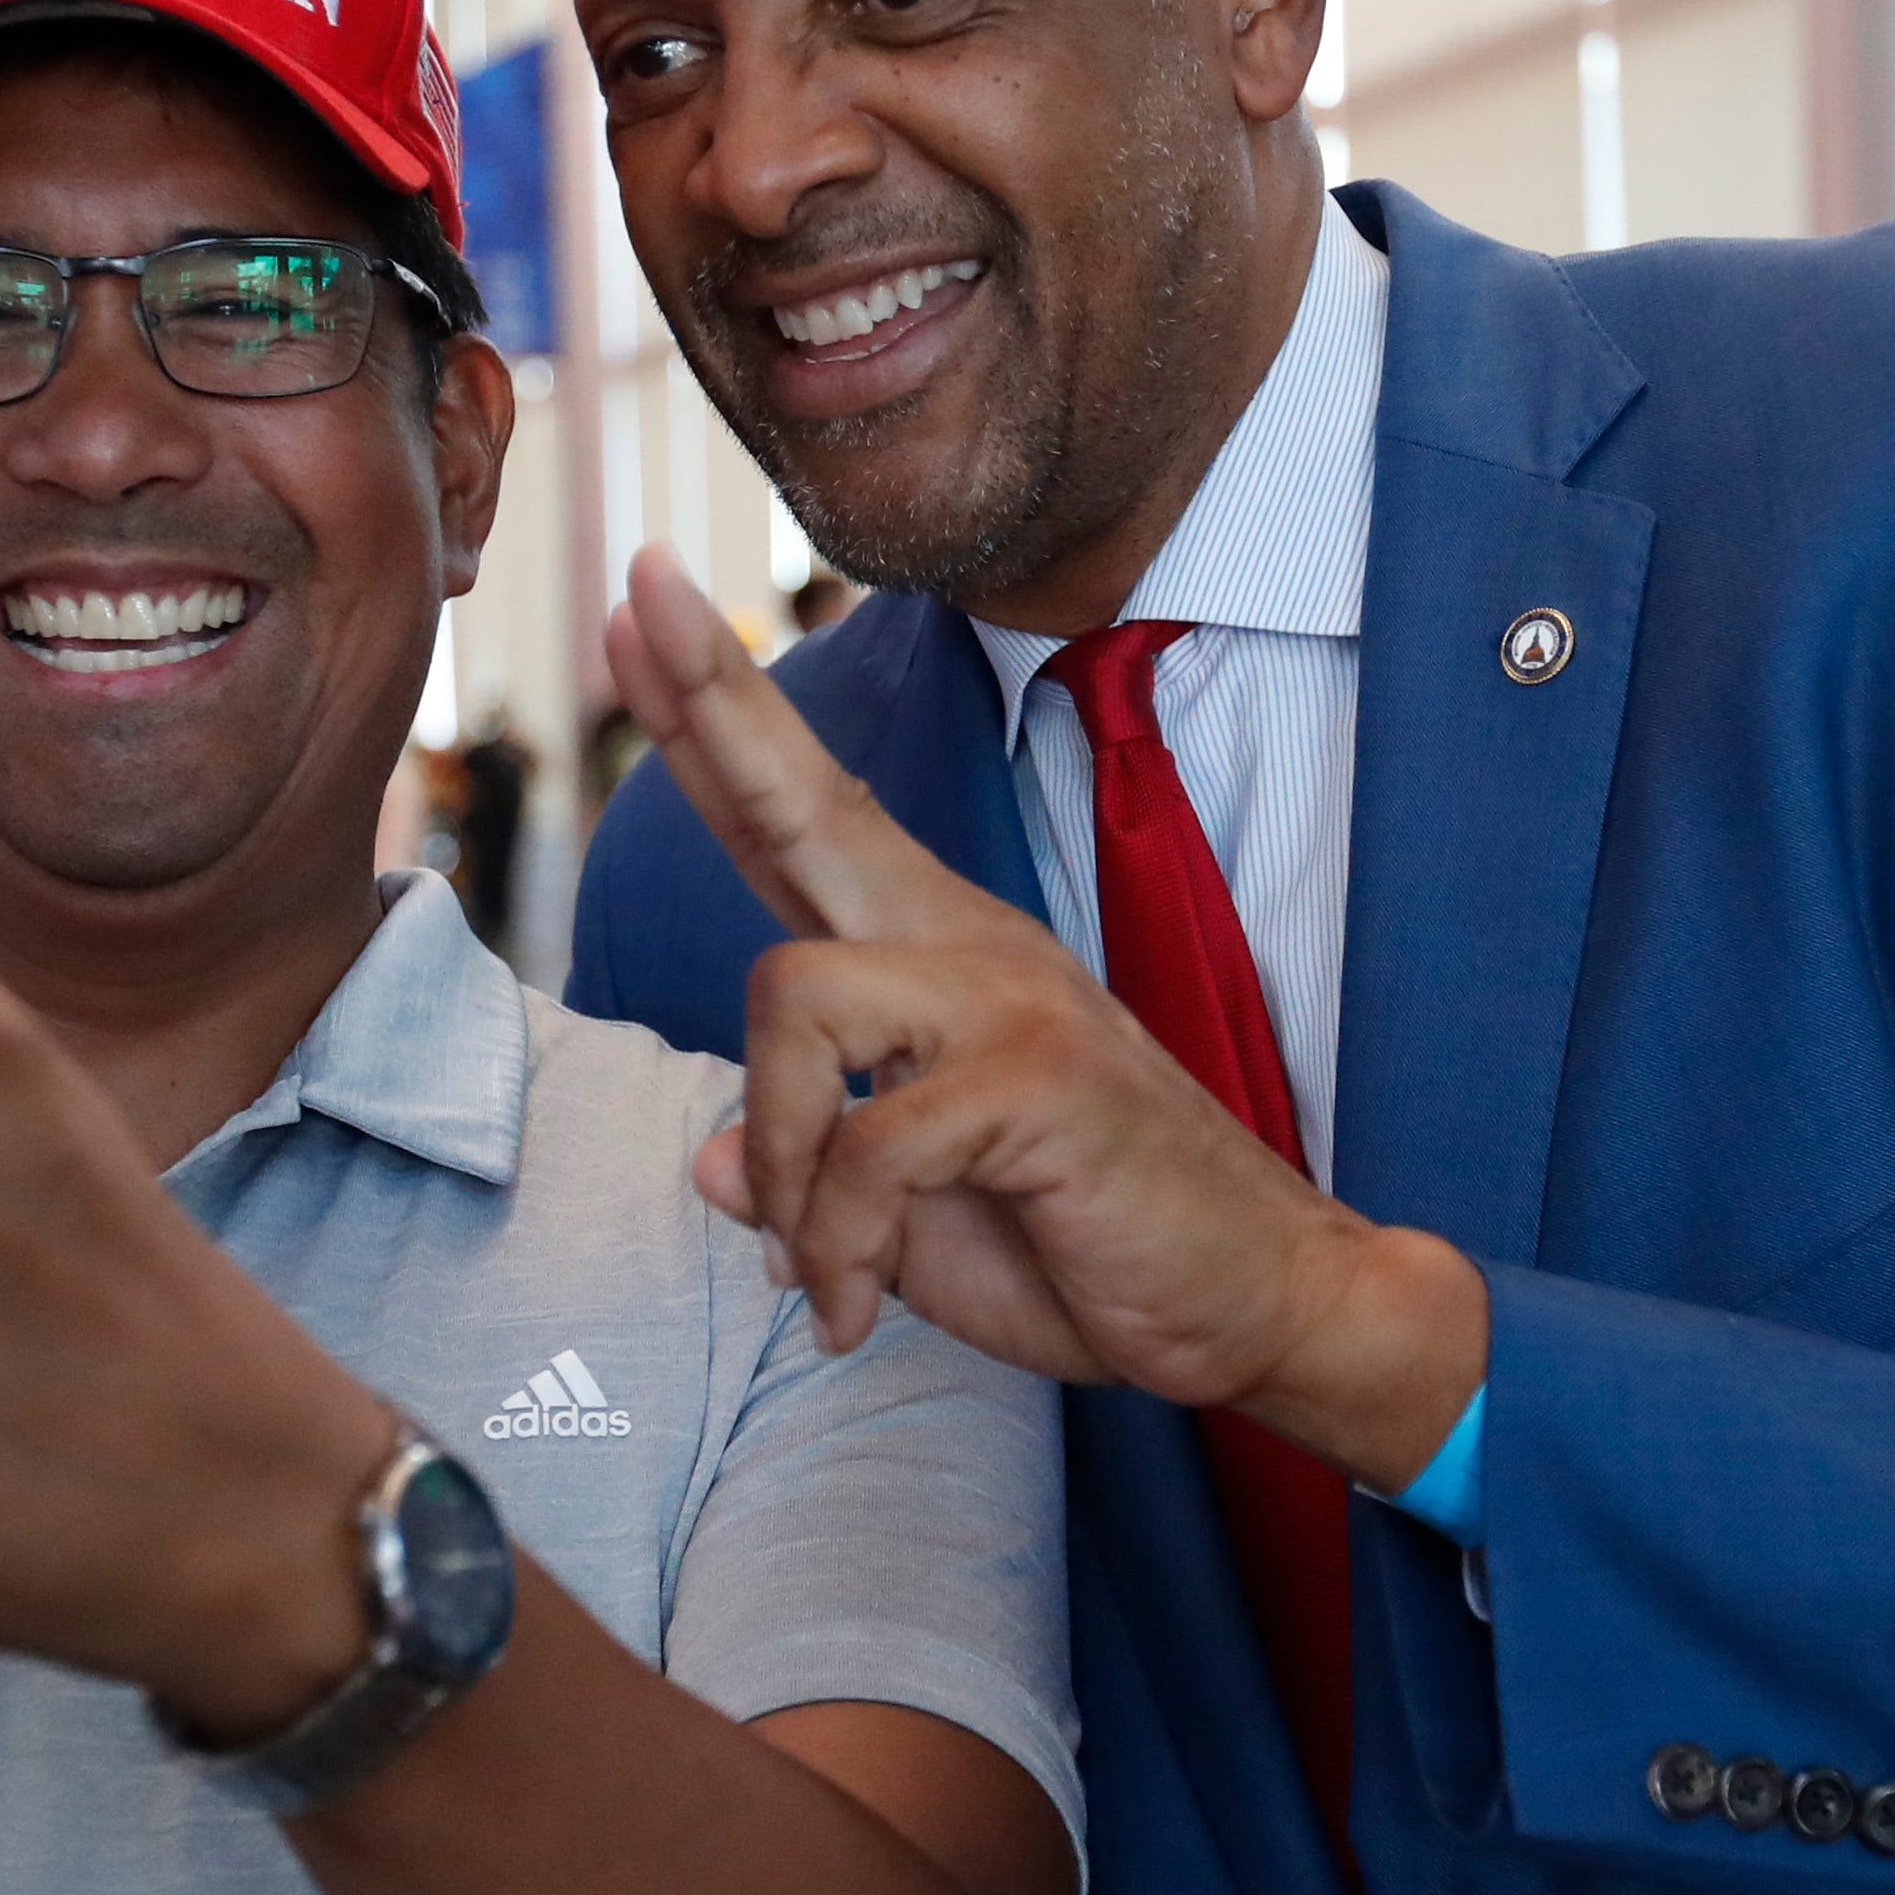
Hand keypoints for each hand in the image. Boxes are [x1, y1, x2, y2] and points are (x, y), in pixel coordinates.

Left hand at [601, 550, 1484, 1488]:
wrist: (1260, 1304)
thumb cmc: (1090, 1249)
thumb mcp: (912, 1218)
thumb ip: (811, 1174)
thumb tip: (710, 1163)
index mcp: (934, 960)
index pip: (802, 819)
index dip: (719, 724)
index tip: (645, 612)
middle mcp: (968, 950)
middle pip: (810, 804)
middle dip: (713, 705)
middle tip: (634, 588)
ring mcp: (1009, 1001)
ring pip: (792, 1002)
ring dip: (778, 1159)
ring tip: (818, 1265)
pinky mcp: (1038, 1077)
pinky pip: (865, 1144)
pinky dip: (838, 1246)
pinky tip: (856, 1306)